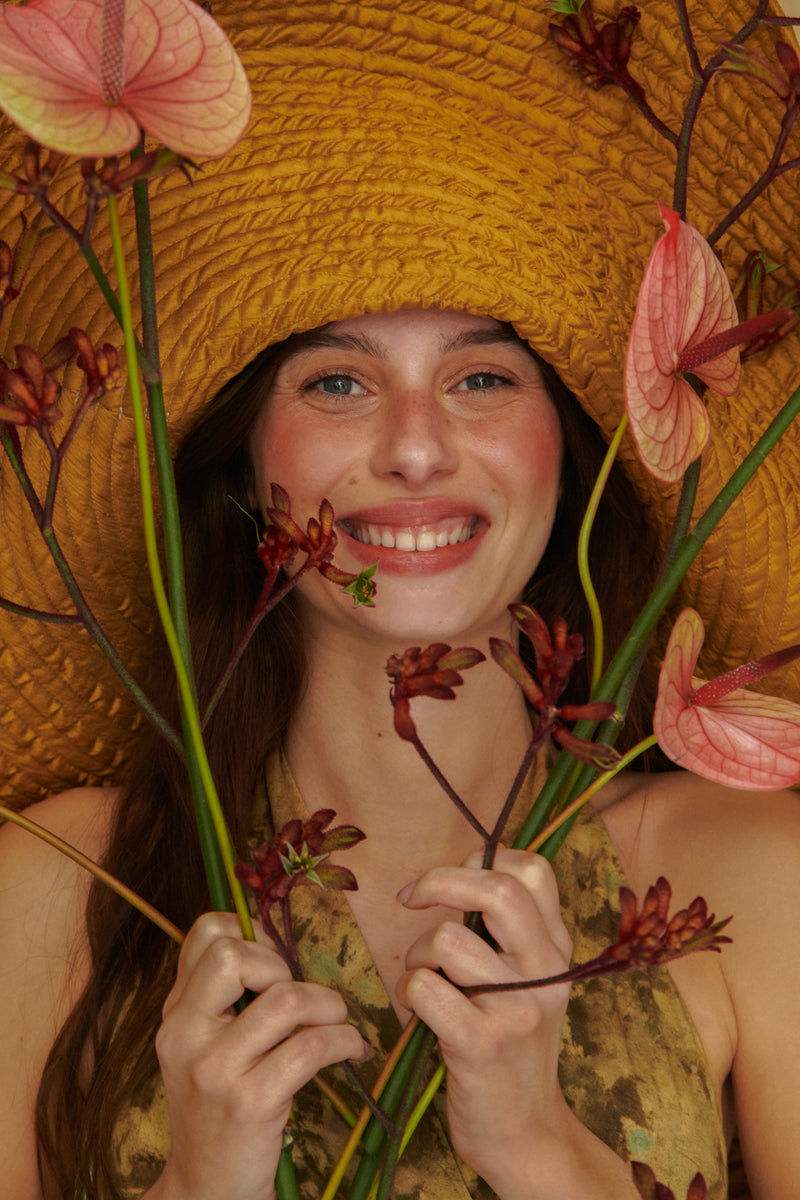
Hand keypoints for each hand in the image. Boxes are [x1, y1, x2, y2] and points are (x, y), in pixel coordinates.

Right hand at [152, 912, 368, 1199]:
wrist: (207, 1188)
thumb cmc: (217, 1106)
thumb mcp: (203, 1046)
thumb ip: (224, 996)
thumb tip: (275, 939)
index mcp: (176, 1014)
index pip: (205, 934)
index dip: (251, 935)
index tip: (276, 966)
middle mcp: (185, 1035)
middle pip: (235, 956)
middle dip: (283, 966)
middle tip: (300, 1001)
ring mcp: (215, 1071)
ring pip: (284, 999)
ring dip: (327, 1005)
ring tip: (336, 1022)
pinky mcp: (250, 1103)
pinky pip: (310, 1047)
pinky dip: (343, 1040)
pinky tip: (350, 1050)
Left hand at [395, 850, 574, 1196]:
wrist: (526, 1134)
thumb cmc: (512, 1047)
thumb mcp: (532, 982)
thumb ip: (511, 931)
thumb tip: (465, 869)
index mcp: (556, 949)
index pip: (534, 870)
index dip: (484, 859)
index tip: (451, 880)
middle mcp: (545, 973)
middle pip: (497, 889)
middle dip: (439, 881)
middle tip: (412, 897)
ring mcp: (516, 1009)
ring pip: (446, 939)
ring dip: (416, 953)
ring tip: (424, 980)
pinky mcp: (482, 1044)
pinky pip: (423, 987)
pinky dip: (407, 991)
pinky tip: (419, 1012)